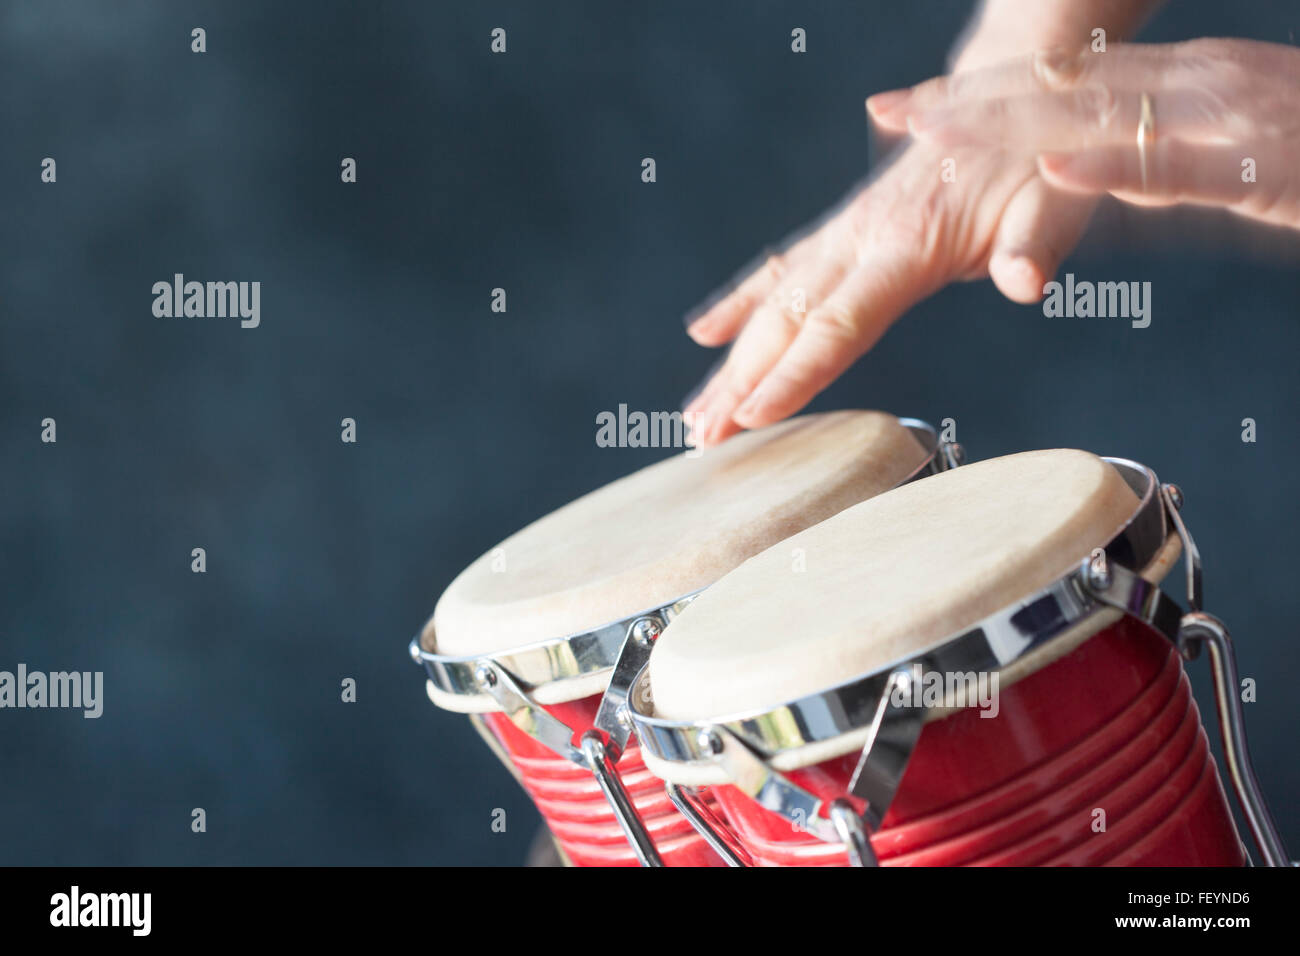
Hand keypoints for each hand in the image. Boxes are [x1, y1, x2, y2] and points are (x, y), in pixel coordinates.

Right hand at [683, 137, 1095, 446]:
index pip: (839, 323)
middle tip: (702, 438)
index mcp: (908, 243)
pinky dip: (739, 302)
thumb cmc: (1036, 160)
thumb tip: (1024, 283)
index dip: (794, 373)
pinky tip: (705, 333)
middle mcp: (860, 238)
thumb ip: (1033, 243)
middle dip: (739, 383)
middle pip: (785, 321)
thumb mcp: (1053, 200)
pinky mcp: (842, 229)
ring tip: (695, 414)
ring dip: (729, 361)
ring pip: (770, 303)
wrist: (1006, 96)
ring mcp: (844, 232)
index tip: (752, 416)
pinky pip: (779, 269)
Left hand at [886, 40, 1299, 227]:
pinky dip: (1112, 165)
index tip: (908, 109)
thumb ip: (1156, 150)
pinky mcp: (1261, 162)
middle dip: (968, 106)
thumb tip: (1082, 159)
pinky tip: (1057, 166)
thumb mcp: (1225, 142)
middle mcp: (1193, 85)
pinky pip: (1178, 164)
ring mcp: (1225, 118)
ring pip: (1100, 117)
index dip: (977, 96)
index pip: (1058, 84)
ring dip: (1010, 124)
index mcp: (1181, 80)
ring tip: (937, 130)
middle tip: (893, 115)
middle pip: (1059, 92)